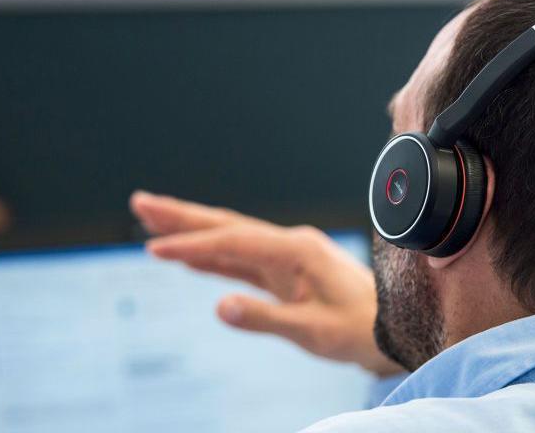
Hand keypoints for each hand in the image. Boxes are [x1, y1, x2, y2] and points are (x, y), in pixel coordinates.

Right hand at [130, 191, 402, 376]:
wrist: (395, 327)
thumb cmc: (361, 329)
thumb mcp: (313, 331)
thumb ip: (265, 319)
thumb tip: (218, 306)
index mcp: (295, 250)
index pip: (232, 242)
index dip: (192, 245)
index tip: (155, 249)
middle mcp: (288, 245)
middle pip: (225, 225)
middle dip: (181, 215)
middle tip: (139, 202)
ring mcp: (285, 257)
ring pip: (229, 239)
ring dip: (191, 231)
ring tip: (151, 221)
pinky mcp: (284, 273)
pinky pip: (240, 260)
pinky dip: (211, 256)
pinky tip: (186, 257)